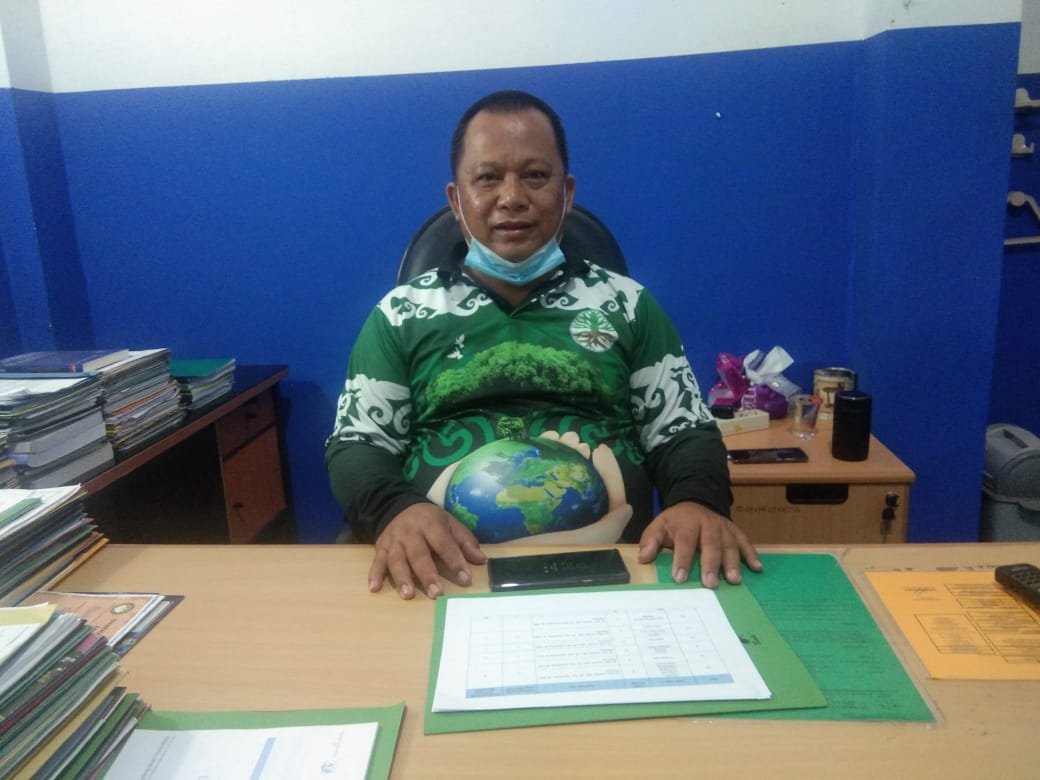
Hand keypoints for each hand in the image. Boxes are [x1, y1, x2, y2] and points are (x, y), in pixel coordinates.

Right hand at [369, 503, 485, 599]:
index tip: (465, 579)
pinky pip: (377, 561)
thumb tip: (481, 560)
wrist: (396, 505)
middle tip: (436, 593)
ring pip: (397, 560)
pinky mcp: (380, 547)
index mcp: (431, 524)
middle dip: (427, 574)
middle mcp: (411, 533)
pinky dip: (375, 574)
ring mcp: (394, 541)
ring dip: (402, 577)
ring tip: (408, 594)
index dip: (455, 561)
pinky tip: (374, 587)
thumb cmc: (428, 519)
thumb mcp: (449, 522)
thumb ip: (465, 541)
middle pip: (419, 555)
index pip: (444, 544)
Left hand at [637, 501, 761, 587]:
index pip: (684, 542)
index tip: (680, 578)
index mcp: (687, 523)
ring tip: (734, 580)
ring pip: (729, 544)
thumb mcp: (659, 525)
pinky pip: (745, 541)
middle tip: (710, 584)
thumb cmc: (676, 522)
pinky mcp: (735, 531)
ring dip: (733, 562)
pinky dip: (752, 554)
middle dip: (710, 564)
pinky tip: (757, 568)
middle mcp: (708, 524)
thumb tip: (644, 558)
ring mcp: (724, 527)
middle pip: (710, 544)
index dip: (682, 560)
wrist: (695, 501)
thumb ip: (650, 541)